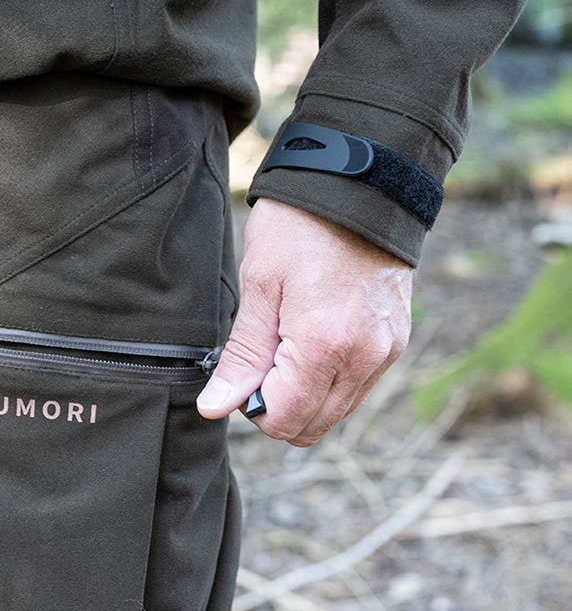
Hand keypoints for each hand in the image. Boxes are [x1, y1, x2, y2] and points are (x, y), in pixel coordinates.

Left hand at [197, 198, 412, 445]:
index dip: (252, 407)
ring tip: (285, 344)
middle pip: (313, 427)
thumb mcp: (258, 285)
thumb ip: (242, 356)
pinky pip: (358, 386)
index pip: (284, 420)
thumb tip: (215, 407)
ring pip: (337, 411)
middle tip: (259, 360)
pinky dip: (329, 380)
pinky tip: (311, 339)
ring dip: (304, 396)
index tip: (242, 372)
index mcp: (324, 346)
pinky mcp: (395, 342)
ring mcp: (386, 352)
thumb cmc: (300, 226)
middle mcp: (364, 358)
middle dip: (278, 406)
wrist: (359, 183)